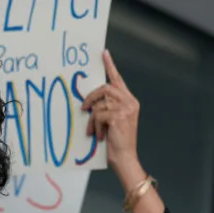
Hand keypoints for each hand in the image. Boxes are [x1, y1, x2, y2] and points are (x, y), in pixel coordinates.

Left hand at [81, 50, 139, 172]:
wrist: (125, 158)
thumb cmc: (116, 142)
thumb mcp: (113, 121)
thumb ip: (107, 107)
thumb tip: (90, 101)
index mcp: (130, 101)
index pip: (118, 80)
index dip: (110, 66)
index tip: (103, 53)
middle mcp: (130, 102)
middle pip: (105, 88)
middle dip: (91, 97)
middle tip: (84, 108)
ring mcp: (125, 109)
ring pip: (100, 103)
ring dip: (92, 118)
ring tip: (93, 130)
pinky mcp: (118, 117)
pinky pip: (98, 115)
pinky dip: (95, 126)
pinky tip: (99, 135)